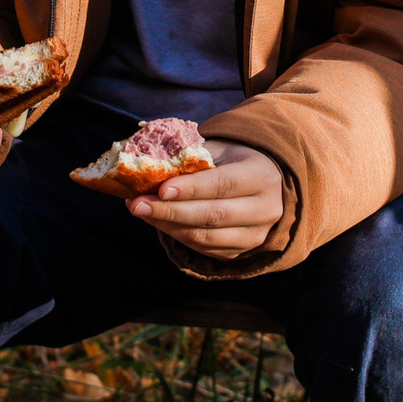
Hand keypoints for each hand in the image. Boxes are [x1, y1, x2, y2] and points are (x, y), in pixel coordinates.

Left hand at [131, 142, 285, 259]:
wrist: (261, 183)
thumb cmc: (232, 160)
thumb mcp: (218, 149)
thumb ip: (191, 158)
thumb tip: (151, 167)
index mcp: (262, 176)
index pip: (223, 184)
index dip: (191, 189)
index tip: (161, 189)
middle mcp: (265, 210)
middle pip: (212, 215)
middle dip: (170, 211)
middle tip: (137, 204)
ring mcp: (254, 236)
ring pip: (204, 236)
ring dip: (167, 225)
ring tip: (140, 210)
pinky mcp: (238, 252)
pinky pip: (201, 248)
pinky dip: (175, 234)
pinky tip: (155, 220)